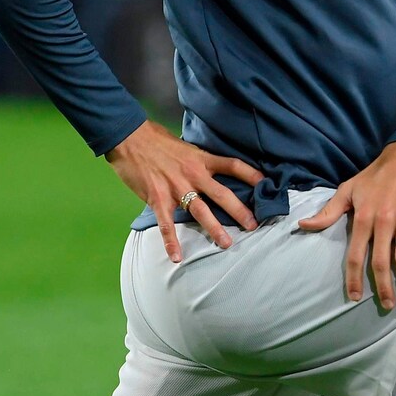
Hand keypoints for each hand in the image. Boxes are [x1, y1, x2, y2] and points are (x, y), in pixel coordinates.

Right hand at [106, 121, 264, 263]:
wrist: (129, 137)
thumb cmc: (155, 139)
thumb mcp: (184, 146)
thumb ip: (198, 161)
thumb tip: (209, 170)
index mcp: (201, 159)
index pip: (234, 165)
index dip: (252, 175)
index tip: (267, 185)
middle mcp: (193, 174)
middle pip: (223, 194)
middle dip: (240, 211)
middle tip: (253, 226)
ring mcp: (176, 187)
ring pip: (200, 211)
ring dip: (215, 229)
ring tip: (227, 244)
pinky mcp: (157, 198)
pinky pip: (166, 224)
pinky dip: (171, 242)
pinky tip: (177, 257)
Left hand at [296, 141, 395, 309]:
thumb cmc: (375, 175)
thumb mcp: (348, 190)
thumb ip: (328, 212)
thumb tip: (303, 225)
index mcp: (363, 217)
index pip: (355, 254)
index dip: (354, 278)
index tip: (355, 297)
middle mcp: (384, 221)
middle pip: (380, 260)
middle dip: (383, 287)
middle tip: (386, 305)